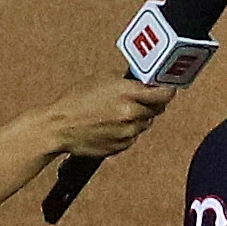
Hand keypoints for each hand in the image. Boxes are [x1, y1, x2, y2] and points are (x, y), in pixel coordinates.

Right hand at [48, 77, 175, 157]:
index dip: (167, 90)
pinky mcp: (121, 146)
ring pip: (144, 124)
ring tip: (117, 112)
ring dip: (138, 118)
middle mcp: (131, 114)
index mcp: (128, 93)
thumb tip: (144, 80)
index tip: (167, 88)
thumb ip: (127, 81)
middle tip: (140, 98)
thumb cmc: (76, 100)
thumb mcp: (102, 79)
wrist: (59, 127)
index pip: (165, 94)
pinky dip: (127, 131)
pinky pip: (132, 137)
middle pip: (157, 109)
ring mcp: (127, 132)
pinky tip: (110, 125)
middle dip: (151, 103)